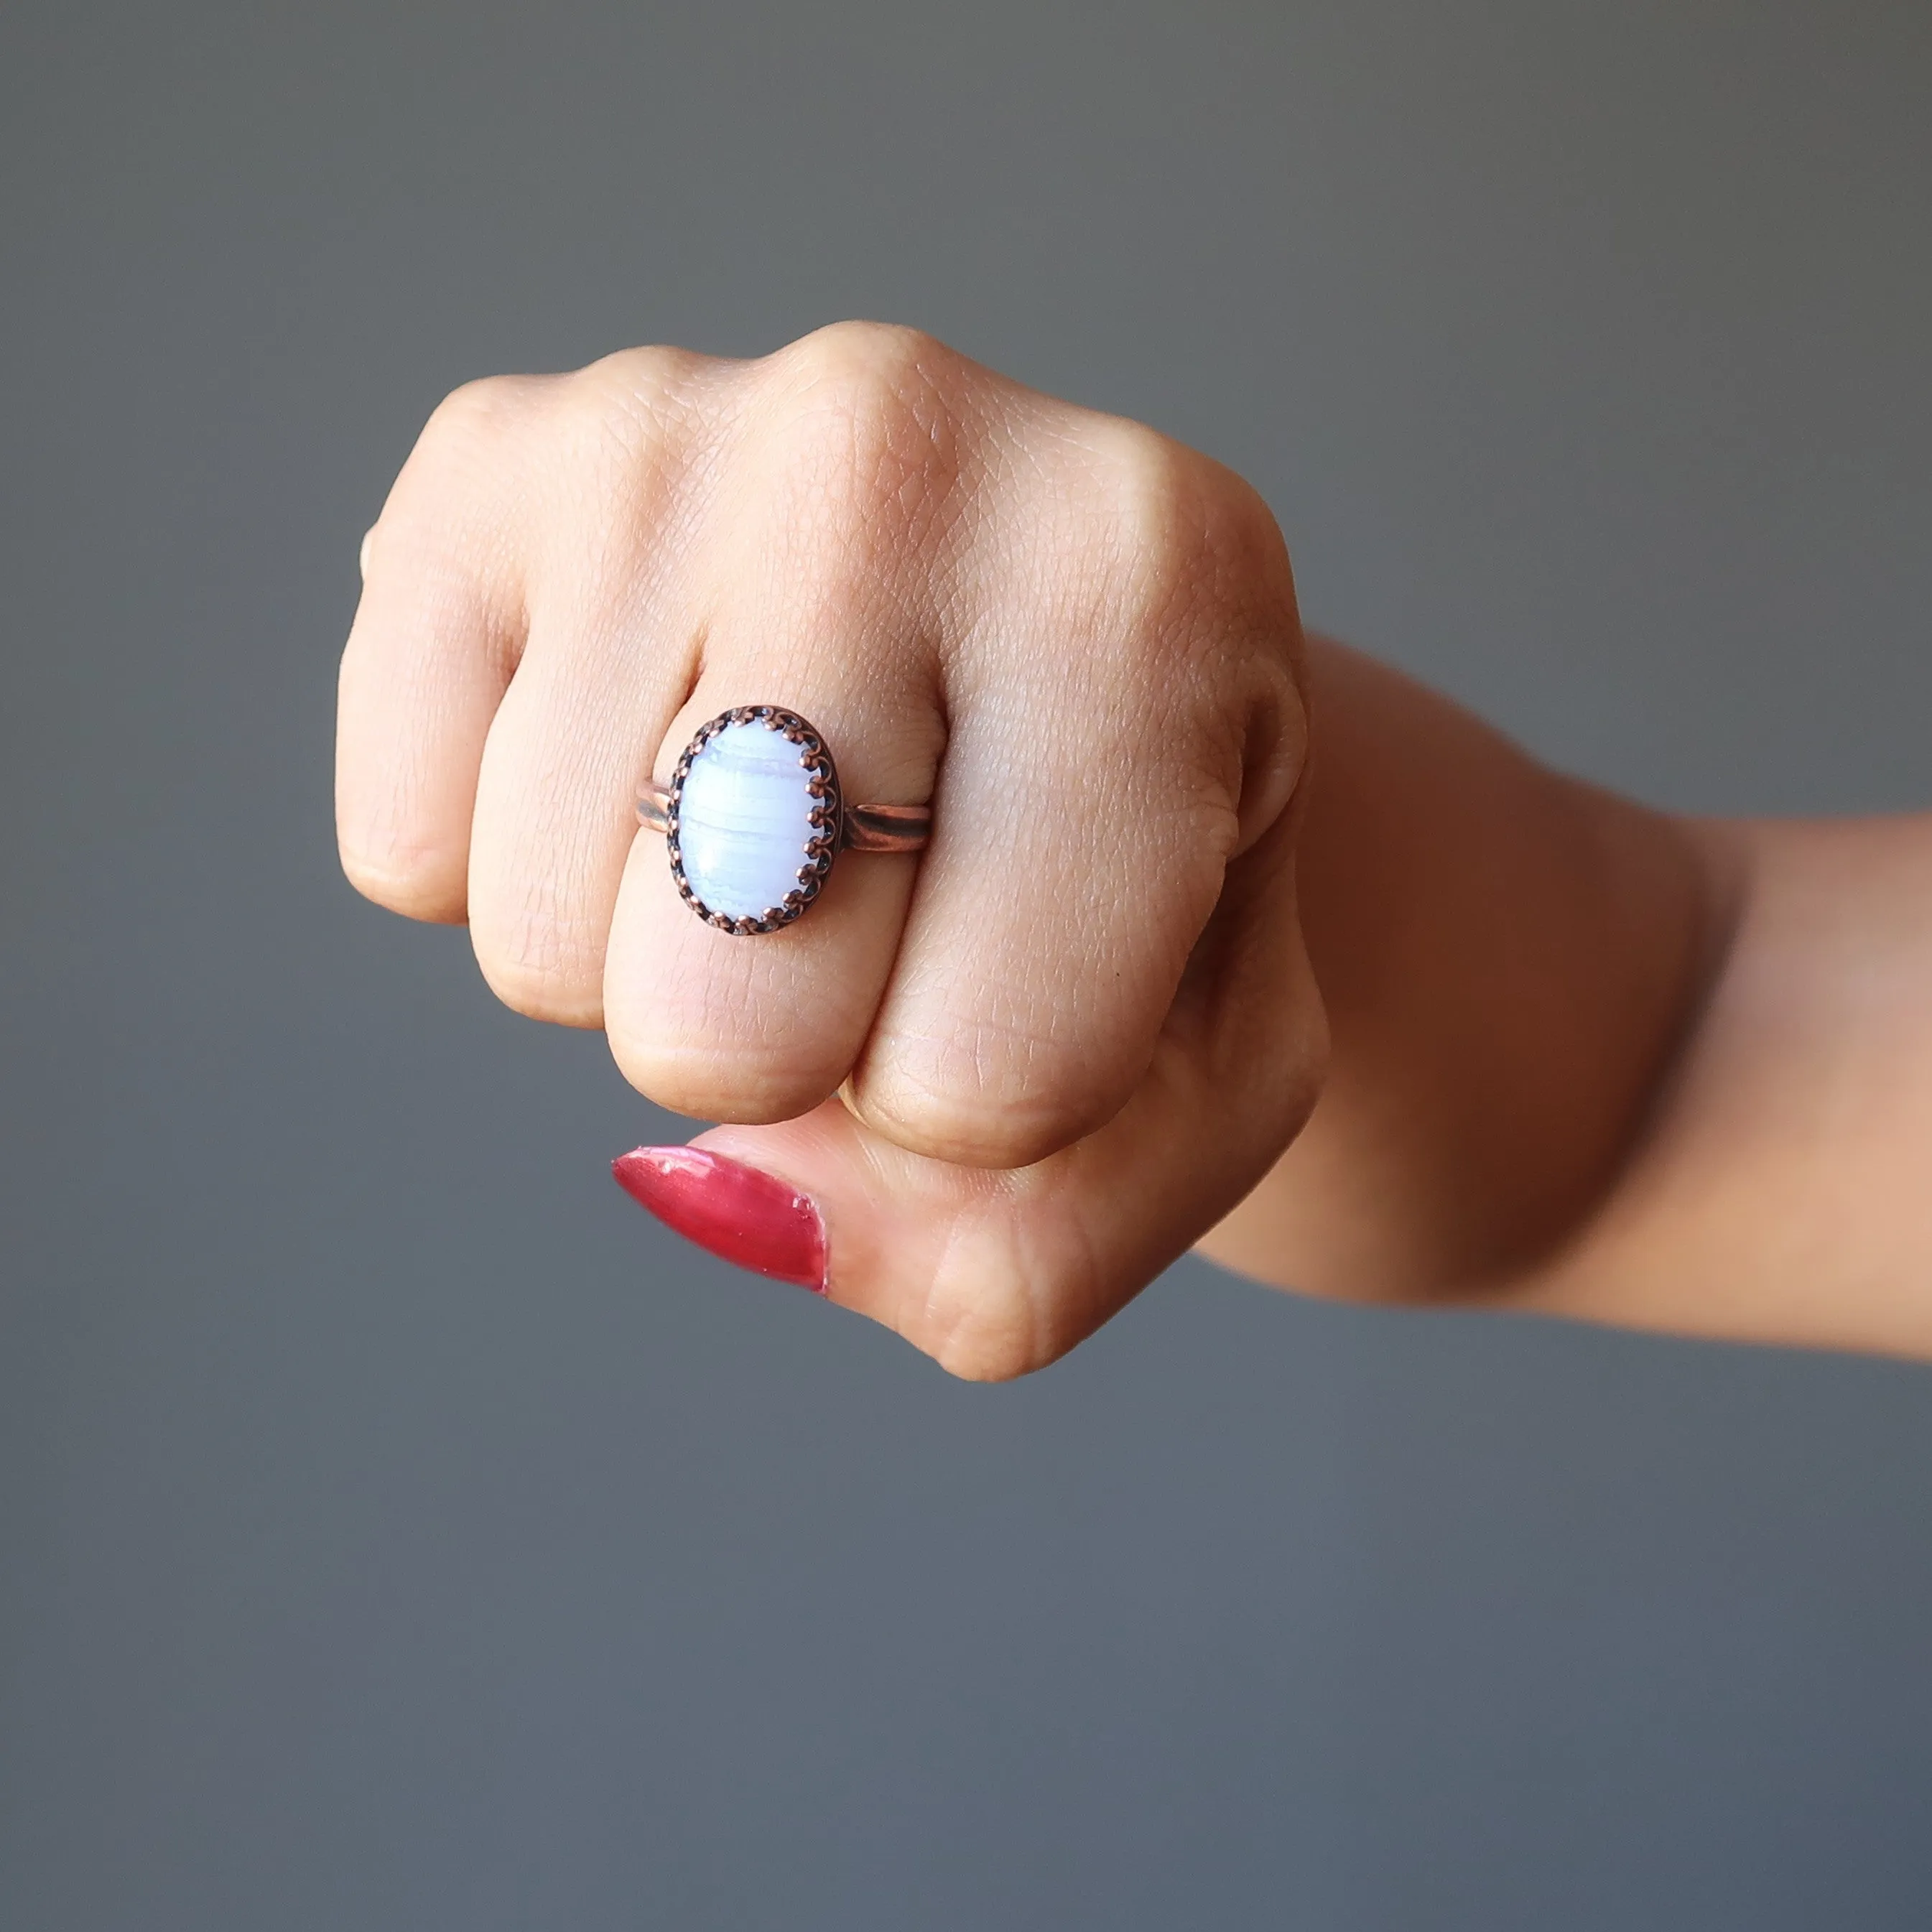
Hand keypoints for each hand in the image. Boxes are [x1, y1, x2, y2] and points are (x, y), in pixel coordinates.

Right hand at [338, 322, 1326, 1377]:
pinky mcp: (481, 463)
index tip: (1046, 961)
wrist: (1042, 640)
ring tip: (779, 816)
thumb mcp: (1191, 1098)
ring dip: (656, 963)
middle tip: (885, 896)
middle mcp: (901, 444)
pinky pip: (406, 849)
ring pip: (540, 949)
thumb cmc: (1137, 880)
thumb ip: (1023, 1249)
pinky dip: (510, 875)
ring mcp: (670, 432)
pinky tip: (648, 760)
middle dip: (801, 1056)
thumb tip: (714, 1183)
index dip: (1003, 1107)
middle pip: (726, 1023)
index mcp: (1154, 598)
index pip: (997, 1068)